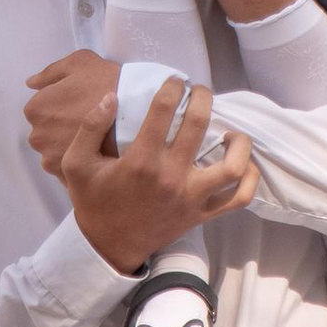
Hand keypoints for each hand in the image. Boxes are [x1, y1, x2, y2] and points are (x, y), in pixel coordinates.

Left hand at [25, 52, 123, 177]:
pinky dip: (81, 160)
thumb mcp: (78, 62)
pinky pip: (70, 167)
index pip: (42, 107)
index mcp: (36, 109)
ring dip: (70, 144)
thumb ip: (50, 72)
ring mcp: (51, 158)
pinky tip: (97, 151)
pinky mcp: (69, 175)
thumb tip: (31, 83)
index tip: (81, 102)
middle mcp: (38, 136)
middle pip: (47, 130)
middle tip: (88, 117)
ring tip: (96, 137)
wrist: (137, 113)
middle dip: (63, 126)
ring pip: (58, 150)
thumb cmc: (107, 83)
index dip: (64, 103)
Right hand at [60, 81, 257, 275]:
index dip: (172, 87)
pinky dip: (249, 179)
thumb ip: (90, 127)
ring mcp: (191, 198)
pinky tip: (242, 162)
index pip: (164, 110)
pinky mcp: (202, 214)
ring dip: (238, 142)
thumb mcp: (77, 163)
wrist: (108, 246)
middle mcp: (171, 177)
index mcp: (141, 161)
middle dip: (202, 97)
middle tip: (199, 91)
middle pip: (199, 125)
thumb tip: (111, 96)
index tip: (175, 80)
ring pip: (232, 167)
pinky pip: (239, 198)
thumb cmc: (94, 201)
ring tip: (228, 130)